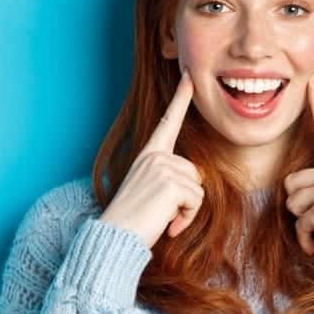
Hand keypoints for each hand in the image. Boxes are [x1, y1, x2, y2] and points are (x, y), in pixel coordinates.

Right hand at [98, 68, 205, 247]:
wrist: (114, 238)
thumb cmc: (133, 221)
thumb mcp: (151, 192)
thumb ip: (170, 178)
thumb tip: (196, 180)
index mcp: (148, 155)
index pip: (168, 121)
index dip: (181, 98)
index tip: (189, 75)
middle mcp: (154, 156)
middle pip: (195, 172)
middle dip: (188, 198)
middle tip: (164, 213)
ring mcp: (162, 167)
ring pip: (198, 188)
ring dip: (187, 211)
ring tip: (163, 219)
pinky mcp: (170, 183)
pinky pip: (196, 201)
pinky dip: (187, 218)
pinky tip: (168, 226)